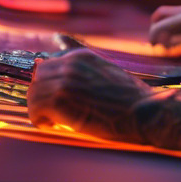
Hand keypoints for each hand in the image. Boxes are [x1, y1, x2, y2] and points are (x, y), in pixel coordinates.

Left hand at [26, 49, 153, 142]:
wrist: (146, 111)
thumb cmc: (131, 100)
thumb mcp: (108, 74)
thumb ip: (86, 72)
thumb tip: (67, 72)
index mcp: (81, 56)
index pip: (48, 65)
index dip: (50, 85)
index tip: (57, 99)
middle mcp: (70, 64)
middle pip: (38, 77)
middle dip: (42, 96)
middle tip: (55, 112)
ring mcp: (64, 80)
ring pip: (34, 94)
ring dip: (41, 109)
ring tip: (56, 121)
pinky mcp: (60, 99)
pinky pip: (35, 109)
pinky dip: (41, 120)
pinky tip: (56, 125)